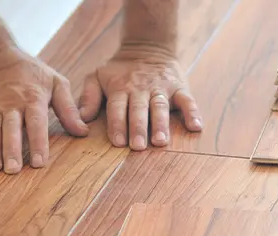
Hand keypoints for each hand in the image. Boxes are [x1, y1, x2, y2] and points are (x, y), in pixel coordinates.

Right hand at [0, 48, 88, 173]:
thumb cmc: (32, 74)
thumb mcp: (56, 83)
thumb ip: (69, 108)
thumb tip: (83, 131)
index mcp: (33, 98)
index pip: (36, 122)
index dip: (38, 142)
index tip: (40, 162)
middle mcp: (11, 105)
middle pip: (11, 129)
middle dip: (12, 149)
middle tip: (13, 170)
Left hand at [78, 44, 202, 149]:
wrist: (147, 46)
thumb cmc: (119, 70)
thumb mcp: (97, 76)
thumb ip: (88, 96)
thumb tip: (81, 119)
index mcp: (120, 88)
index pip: (117, 108)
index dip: (117, 124)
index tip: (118, 142)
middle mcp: (140, 88)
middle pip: (139, 109)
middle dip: (138, 128)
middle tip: (138, 146)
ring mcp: (161, 88)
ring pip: (160, 107)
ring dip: (161, 124)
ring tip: (161, 141)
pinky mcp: (178, 87)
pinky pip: (187, 100)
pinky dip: (193, 112)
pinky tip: (196, 126)